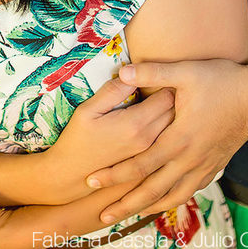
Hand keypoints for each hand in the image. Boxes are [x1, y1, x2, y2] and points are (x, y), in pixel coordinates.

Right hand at [45, 77, 174, 200]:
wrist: (72, 175)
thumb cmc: (77, 139)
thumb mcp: (88, 110)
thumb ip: (112, 91)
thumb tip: (133, 73)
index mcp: (135, 124)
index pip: (168, 96)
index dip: (166, 81)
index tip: (158, 74)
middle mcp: (149, 139)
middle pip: (176, 111)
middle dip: (174, 95)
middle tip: (163, 83)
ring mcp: (150, 152)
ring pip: (174, 126)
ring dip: (172, 111)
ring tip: (162, 99)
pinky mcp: (149, 160)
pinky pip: (168, 139)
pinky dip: (168, 127)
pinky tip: (157, 119)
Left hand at [90, 59, 247, 223]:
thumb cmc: (222, 82)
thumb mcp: (186, 72)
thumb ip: (153, 72)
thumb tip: (122, 70)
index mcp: (179, 139)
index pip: (140, 165)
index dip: (115, 175)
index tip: (92, 181)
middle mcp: (190, 158)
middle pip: (153, 190)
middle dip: (127, 204)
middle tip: (105, 216)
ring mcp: (204, 165)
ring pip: (174, 196)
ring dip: (150, 207)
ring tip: (131, 215)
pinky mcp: (215, 165)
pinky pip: (192, 190)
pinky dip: (175, 199)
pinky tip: (167, 200)